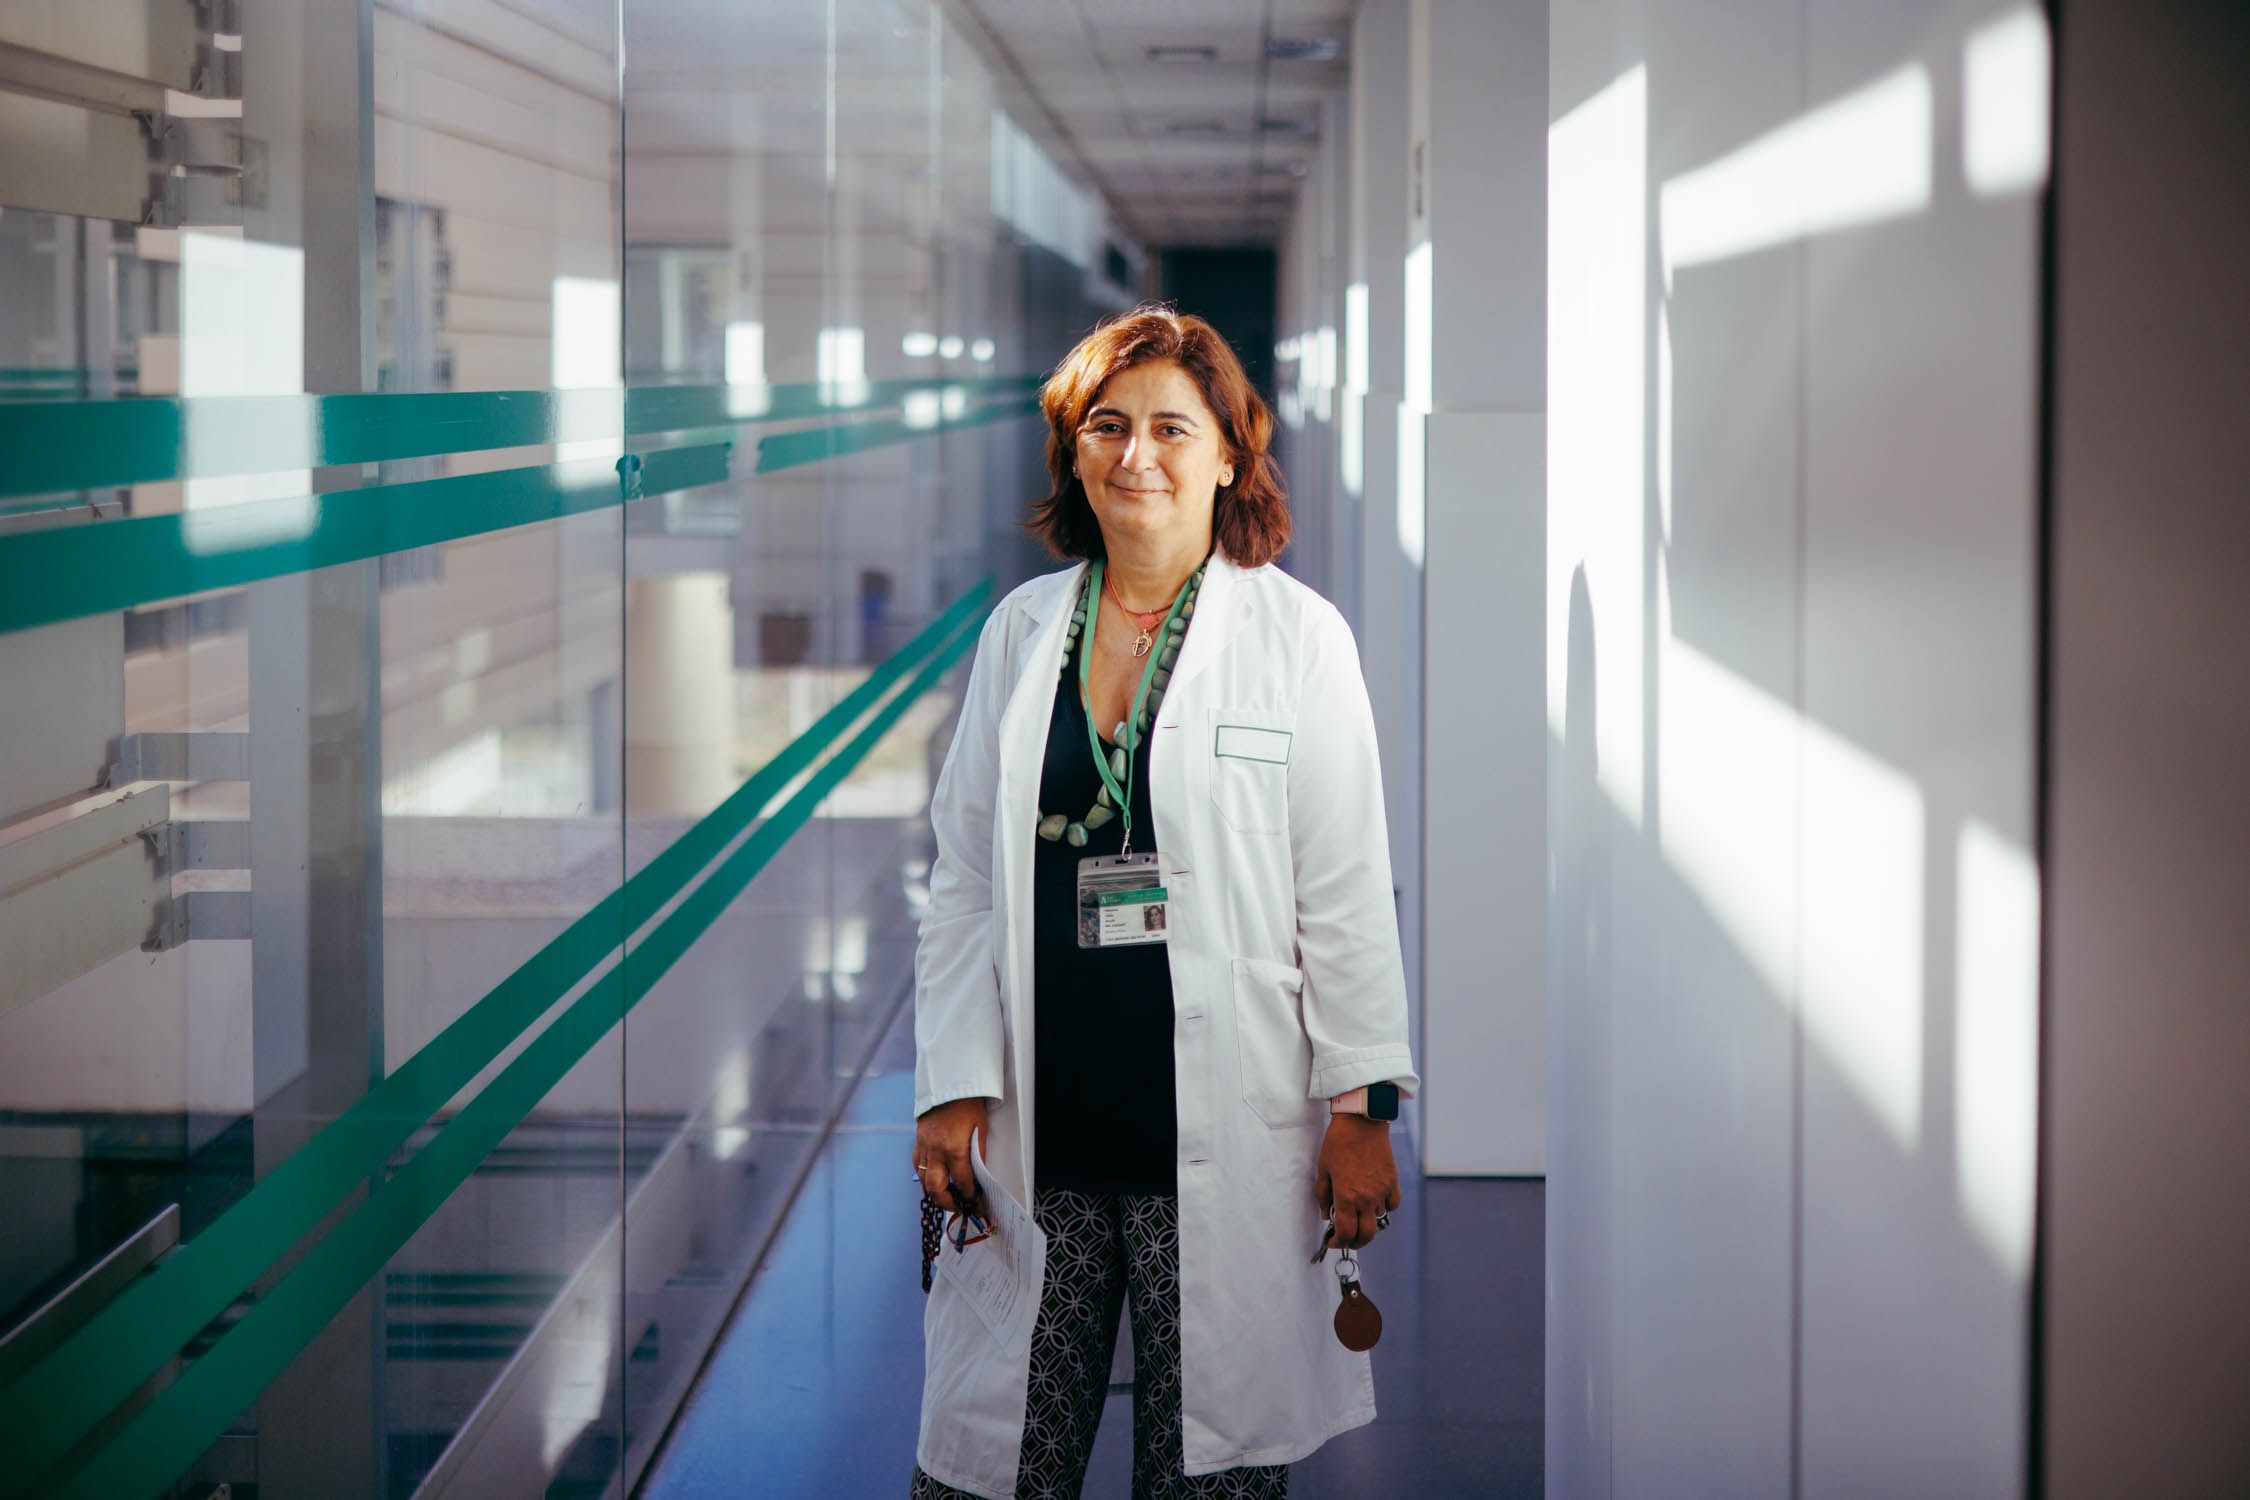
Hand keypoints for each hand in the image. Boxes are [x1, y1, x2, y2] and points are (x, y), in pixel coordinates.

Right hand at [914, 1096, 987, 1214]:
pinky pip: (917, 1166)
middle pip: (937, 1189)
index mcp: (954, 1149)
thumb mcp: (980, 1128)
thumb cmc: (967, 1104)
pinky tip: (934, 1180)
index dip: (970, 1196)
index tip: (976, 1203)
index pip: (962, 1182)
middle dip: (948, 1203)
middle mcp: (936, 1151)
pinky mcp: (918, 1141)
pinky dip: (925, 1177)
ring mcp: (924, 1147)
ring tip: (948, 1198)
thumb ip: (978, 1153)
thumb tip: (980, 1174)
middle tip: (960, 1207)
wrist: (948, 1083)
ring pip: (923, 1180)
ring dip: (935, 1193)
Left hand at [1316, 1114, 1400, 1249]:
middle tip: (1348, 1239)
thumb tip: (1327, 1216)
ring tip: (1358, 1214)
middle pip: (1366, 1235)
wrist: (1361, 1122)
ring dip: (1368, 1222)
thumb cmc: (1338, 1143)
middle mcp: (1366, 1199)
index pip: (1346, 1233)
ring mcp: (1382, 1191)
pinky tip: (1375, 1202)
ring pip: (1379, 1220)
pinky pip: (1392, 1205)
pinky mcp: (1393, 1182)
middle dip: (1355, 1242)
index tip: (1333, 1241)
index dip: (1338, 1242)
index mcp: (1346, 1197)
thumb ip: (1323, 1197)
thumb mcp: (1323, 1170)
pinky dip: (1384, 1208)